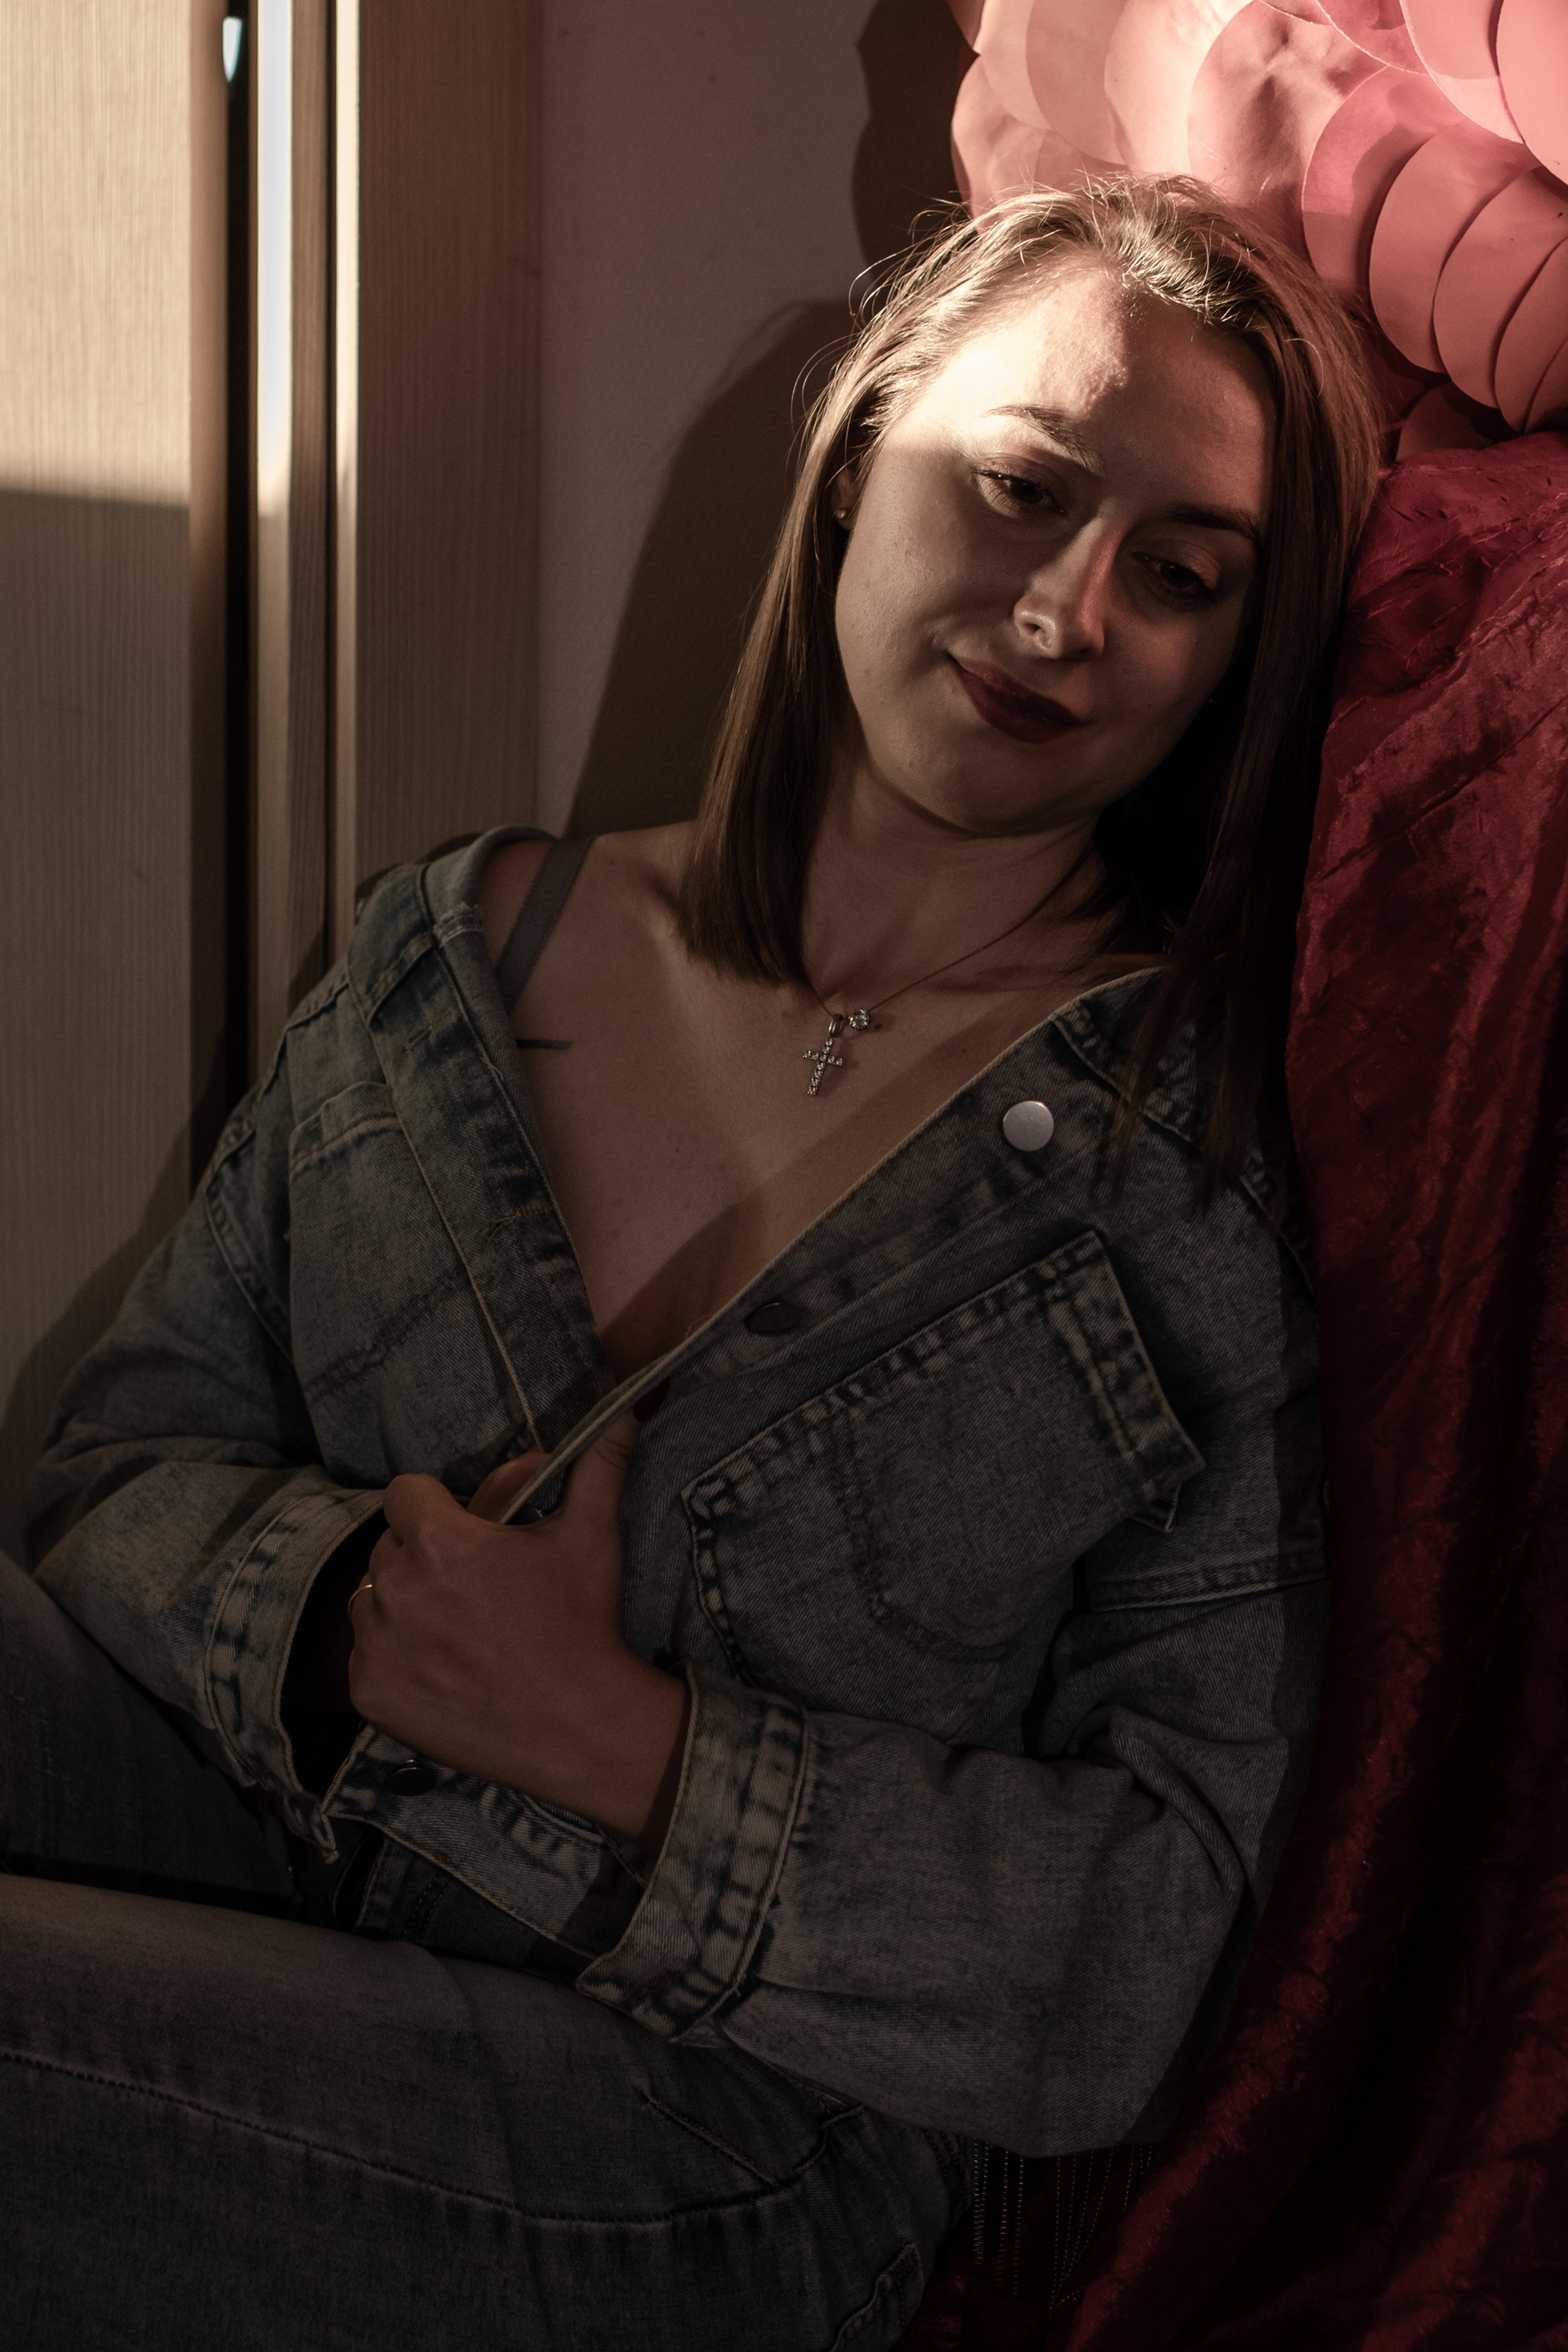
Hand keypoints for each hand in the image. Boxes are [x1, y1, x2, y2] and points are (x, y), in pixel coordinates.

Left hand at [346, 1416, 688, 1849]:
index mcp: (439, 1542)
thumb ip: (597, 1461)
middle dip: (421, 1556)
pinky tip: (442, 1669)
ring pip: (369, 1600)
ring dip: (400, 1605)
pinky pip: (365, 1657)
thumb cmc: (584, 1623)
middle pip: (387, 1547)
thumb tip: (629, 1403)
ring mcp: (376, 1646)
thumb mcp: (592, 1535)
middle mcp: (394, 1590)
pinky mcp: (370, 1694)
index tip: (467, 1533)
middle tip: (471, 1586)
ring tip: (455, 1627)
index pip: (404, 1493)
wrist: (580, 1727)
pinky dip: (393, 1660)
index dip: (436, 1507)